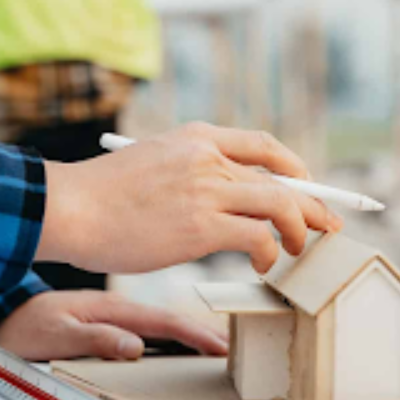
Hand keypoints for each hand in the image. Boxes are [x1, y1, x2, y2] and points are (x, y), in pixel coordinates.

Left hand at [0, 290, 228, 361]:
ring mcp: (113, 310)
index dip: (194, 334)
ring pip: (160, 318)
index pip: (161, 322)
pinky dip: (169, 327)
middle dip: (202, 329)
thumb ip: (97, 339)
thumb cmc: (26, 325)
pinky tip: (178, 333)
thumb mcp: (57, 334)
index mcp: (110, 308)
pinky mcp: (107, 316)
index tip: (219, 344)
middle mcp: (116, 307)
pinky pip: (147, 321)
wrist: (4, 312)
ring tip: (215, 339)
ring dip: (189, 327)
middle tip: (231, 342)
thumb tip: (136, 347)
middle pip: (168, 317)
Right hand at [40, 122, 343, 274]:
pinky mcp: (202, 226)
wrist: (70, 208)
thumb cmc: (103, 194)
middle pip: (282, 179)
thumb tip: (227, 195)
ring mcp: (207, 190)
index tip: (308, 186)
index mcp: (197, 136)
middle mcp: (208, 158)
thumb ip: (193, 171)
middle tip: (329, 225)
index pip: (263, 145)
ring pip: (280, 205)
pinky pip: (258, 237)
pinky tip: (262, 263)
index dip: (295, 167)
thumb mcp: (154, 160)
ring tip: (296, 249)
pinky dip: (269, 252)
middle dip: (314, 205)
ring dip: (298, 230)